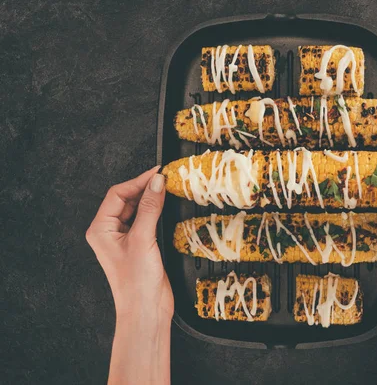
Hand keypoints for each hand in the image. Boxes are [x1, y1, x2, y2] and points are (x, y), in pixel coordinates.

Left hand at [86, 167, 173, 323]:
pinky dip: (156, 212)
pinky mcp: (140, 245)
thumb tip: (156, 183)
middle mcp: (110, 232)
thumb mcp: (143, 239)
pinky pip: (146, 221)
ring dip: (151, 200)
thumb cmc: (136, 283)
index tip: (157, 173)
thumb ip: (150, 208)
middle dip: (145, 189)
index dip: (137, 181)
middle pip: (127, 200)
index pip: (117, 194)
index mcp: (101, 229)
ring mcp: (125, 239)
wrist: (146, 311)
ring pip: (138, 209)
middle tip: (165, 180)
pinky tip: (167, 208)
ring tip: (168, 190)